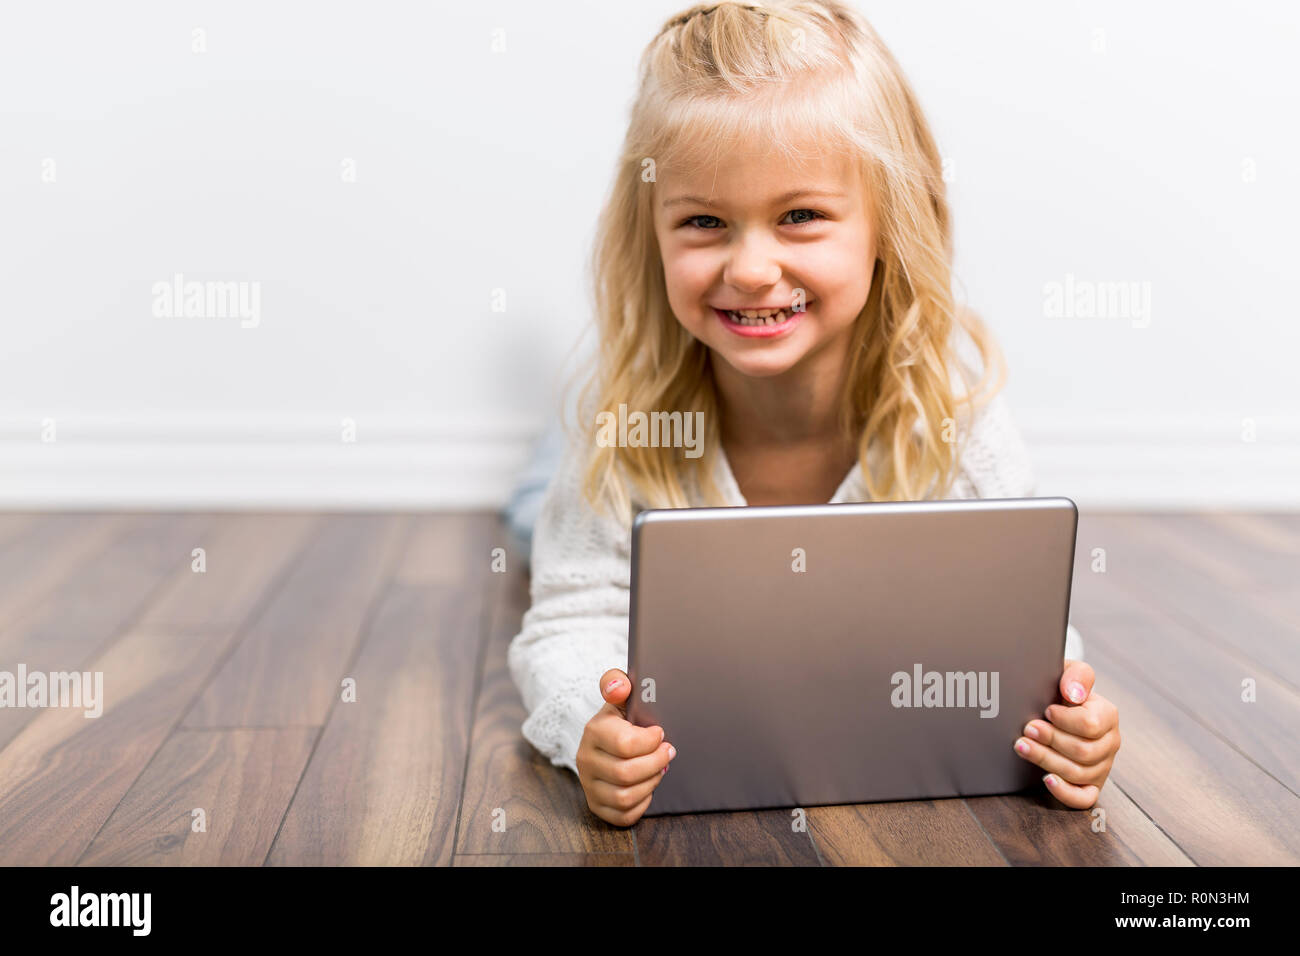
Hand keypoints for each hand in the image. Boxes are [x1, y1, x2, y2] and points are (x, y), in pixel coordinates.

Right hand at [575, 668, 675, 825]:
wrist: (604, 738)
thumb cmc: (620, 716)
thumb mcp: (620, 694)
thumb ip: (617, 682)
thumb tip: (618, 687)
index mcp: (593, 731)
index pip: (625, 744)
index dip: (651, 742)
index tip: (661, 734)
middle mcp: (586, 760)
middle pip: (626, 773)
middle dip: (655, 764)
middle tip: (668, 753)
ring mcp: (589, 785)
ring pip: (625, 797)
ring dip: (651, 783)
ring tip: (660, 769)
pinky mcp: (596, 805)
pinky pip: (622, 815)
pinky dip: (641, 804)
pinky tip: (648, 787)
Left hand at [1013, 659, 1120, 807]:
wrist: (1056, 706)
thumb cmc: (1062, 689)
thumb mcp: (1069, 673)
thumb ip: (1076, 676)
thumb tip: (1074, 693)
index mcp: (1107, 715)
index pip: (1091, 725)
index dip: (1065, 720)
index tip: (1047, 710)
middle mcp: (1109, 743)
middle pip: (1083, 751)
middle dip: (1051, 740)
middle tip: (1027, 729)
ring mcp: (1102, 766)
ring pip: (1078, 773)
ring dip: (1046, 760)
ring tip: (1022, 746)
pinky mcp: (1090, 785)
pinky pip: (1084, 798)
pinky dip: (1065, 792)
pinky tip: (1047, 780)